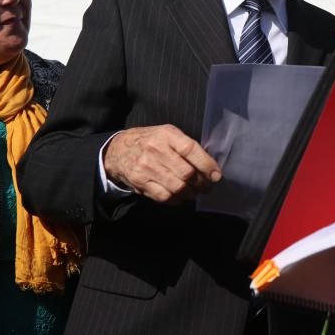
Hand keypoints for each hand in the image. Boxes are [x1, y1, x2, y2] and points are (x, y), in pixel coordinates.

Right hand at [103, 124, 221, 203]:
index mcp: (166, 135)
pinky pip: (164, 197)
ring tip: (195, 192)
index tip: (216, 175)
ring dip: (191, 193)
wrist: (117, 150)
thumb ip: (185, 146)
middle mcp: (156, 150)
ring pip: (177, 187)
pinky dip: (176, 200)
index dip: (206, 164)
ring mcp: (146, 167)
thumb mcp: (167, 134)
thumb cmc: (150, 141)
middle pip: (186, 173)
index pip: (190, 150)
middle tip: (207, 187)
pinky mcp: (140, 182)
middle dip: (201, 183)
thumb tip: (209, 165)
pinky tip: (180, 197)